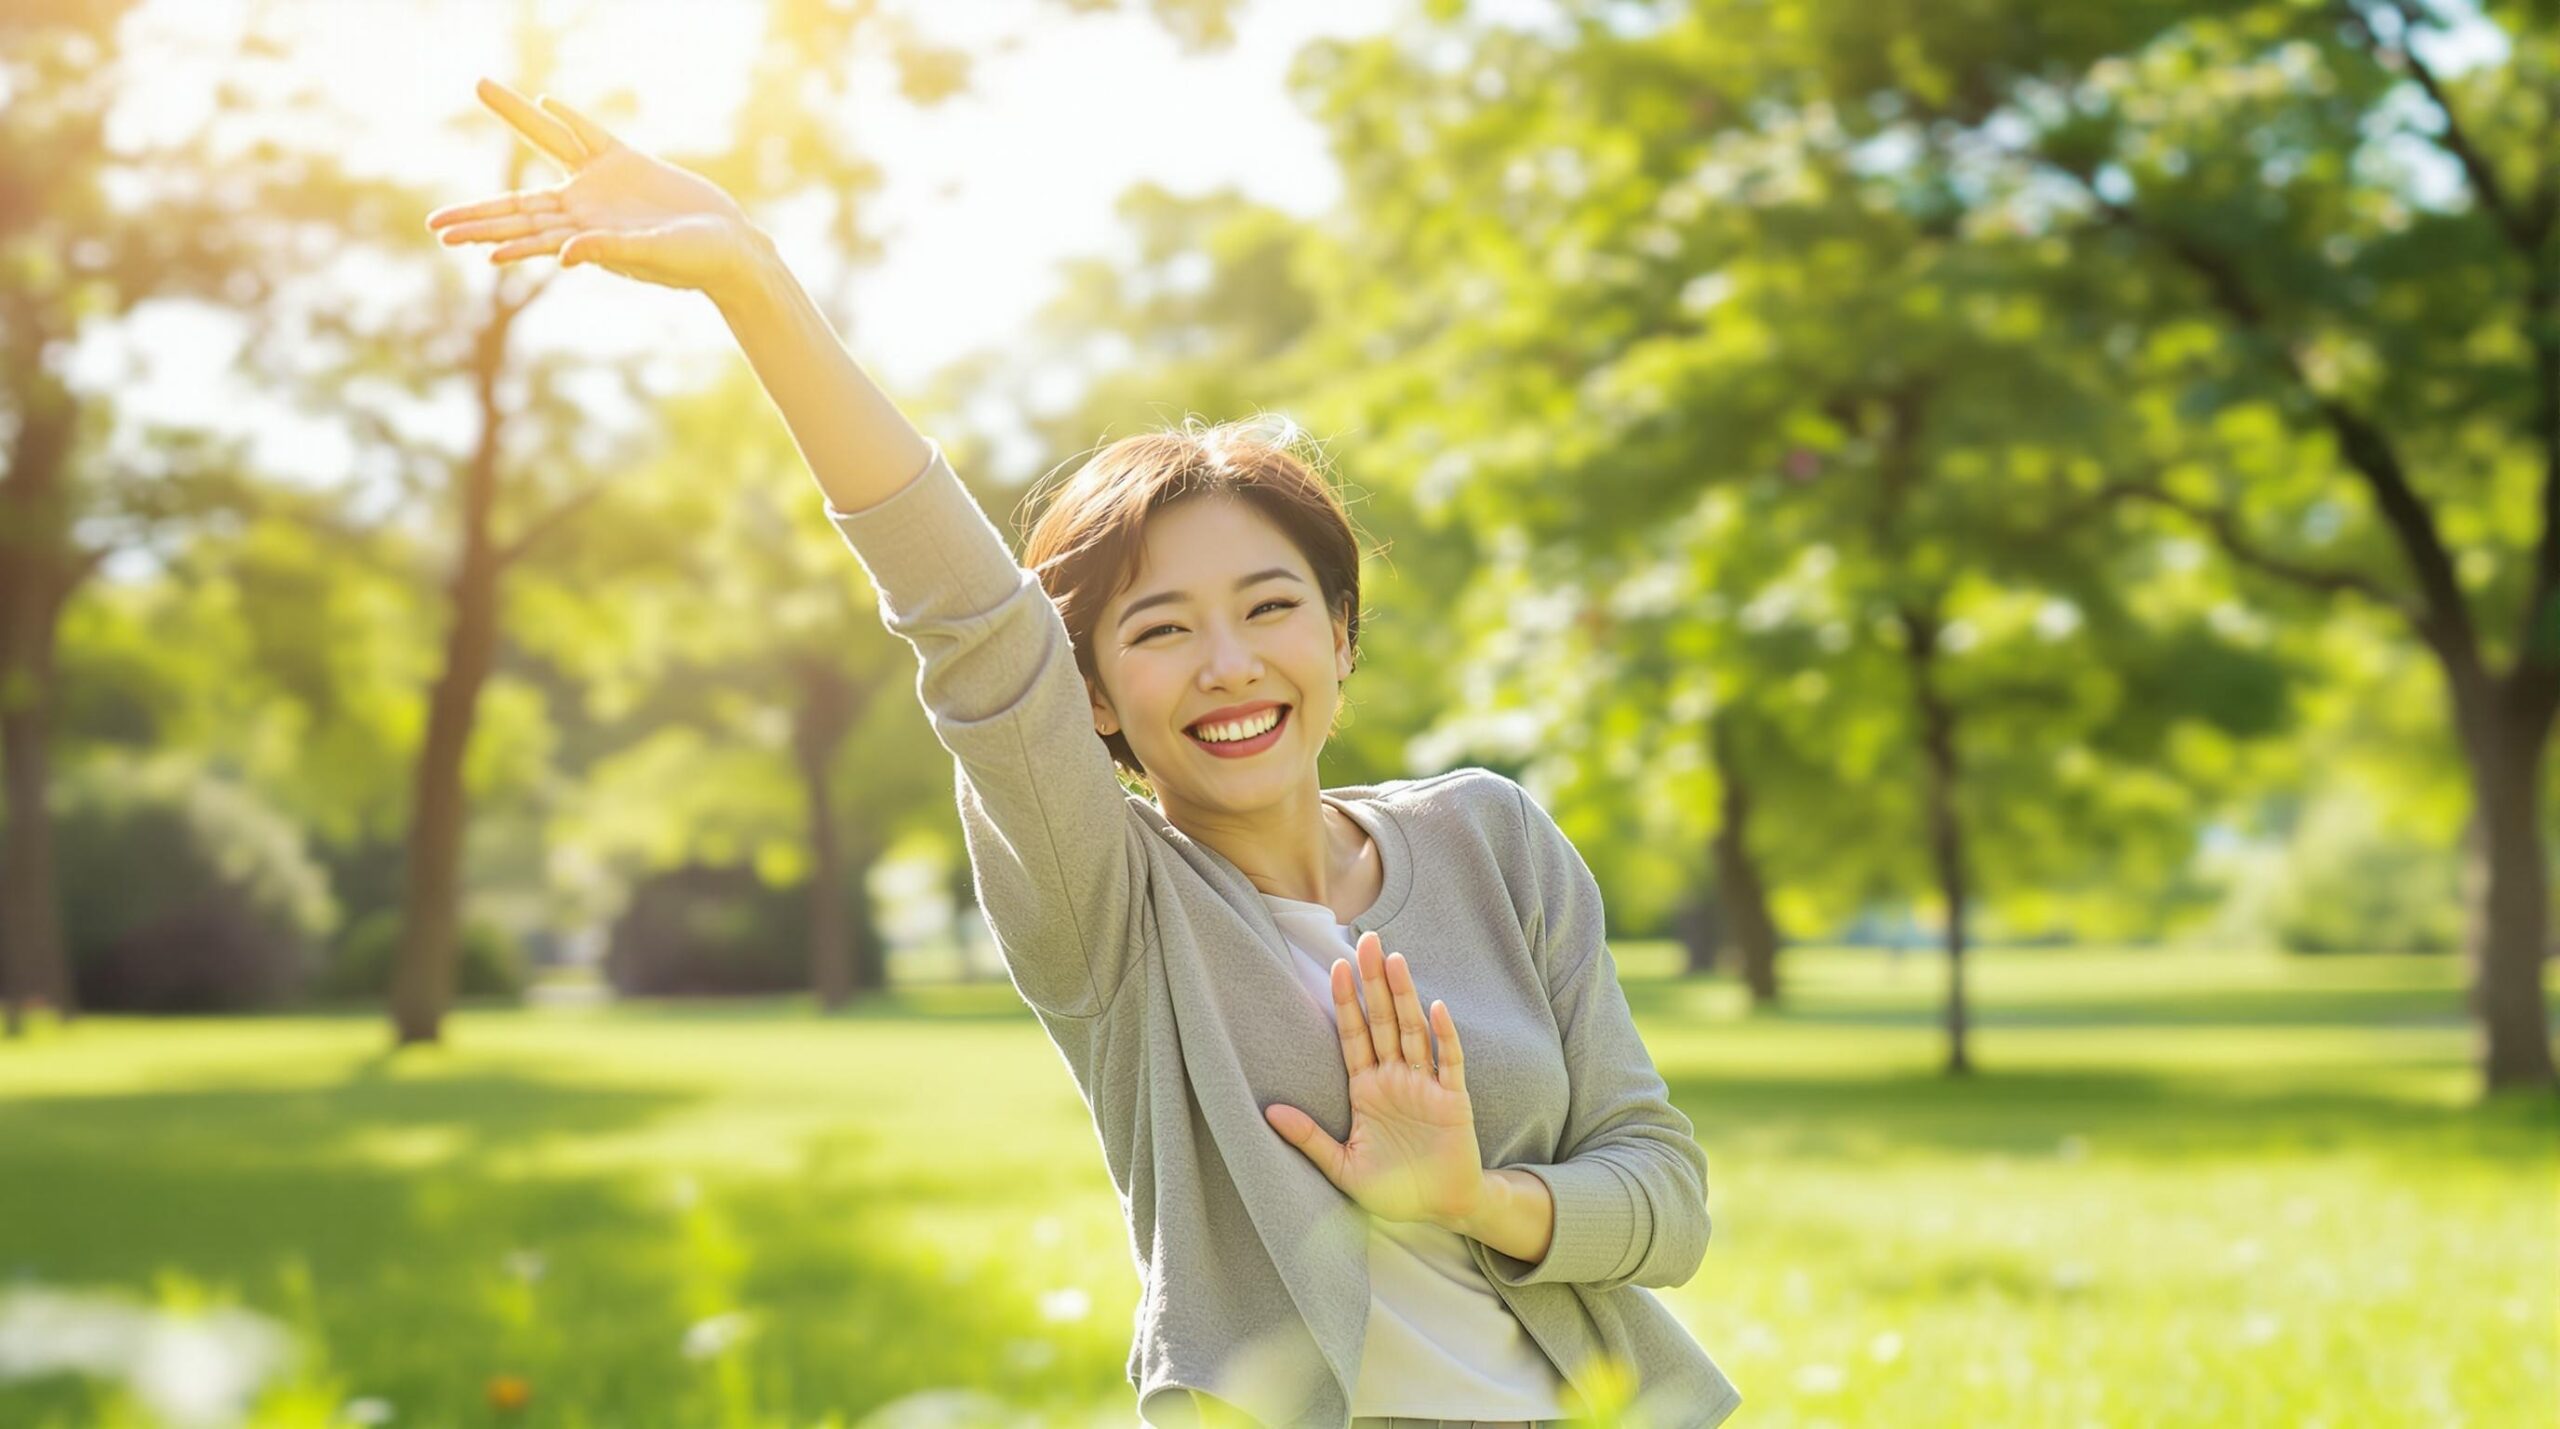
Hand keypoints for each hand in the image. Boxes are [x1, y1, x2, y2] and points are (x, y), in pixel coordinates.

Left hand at [425, 78, 759, 295]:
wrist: (730, 250)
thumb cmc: (693, 262)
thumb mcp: (650, 256)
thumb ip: (609, 252)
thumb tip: (565, 253)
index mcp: (583, 235)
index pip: (524, 231)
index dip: (487, 230)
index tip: (449, 236)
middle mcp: (582, 210)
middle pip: (518, 203)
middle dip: (476, 212)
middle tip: (432, 222)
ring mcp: (602, 185)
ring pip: (549, 142)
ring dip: (517, 116)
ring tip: (482, 85)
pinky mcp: (628, 163)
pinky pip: (590, 135)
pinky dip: (569, 116)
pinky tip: (544, 102)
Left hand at [1263, 931, 1485, 1227]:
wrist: (1438, 1211)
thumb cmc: (1392, 1190)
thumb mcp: (1342, 1167)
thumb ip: (1309, 1138)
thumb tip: (1268, 1110)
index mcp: (1367, 1090)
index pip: (1353, 1035)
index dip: (1346, 1001)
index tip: (1335, 966)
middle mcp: (1396, 1079)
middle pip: (1383, 1020)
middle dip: (1374, 982)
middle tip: (1366, 941)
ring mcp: (1425, 1086)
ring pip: (1413, 1031)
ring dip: (1405, 996)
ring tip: (1394, 960)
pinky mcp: (1453, 1100)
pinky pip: (1449, 1062)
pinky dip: (1444, 1035)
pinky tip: (1436, 1007)